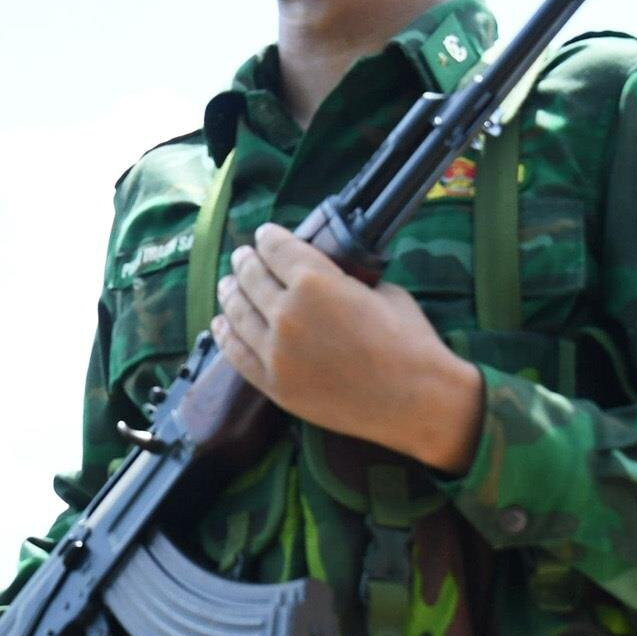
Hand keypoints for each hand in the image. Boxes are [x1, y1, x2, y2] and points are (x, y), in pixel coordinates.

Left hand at [212, 223, 483, 473]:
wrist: (416, 400)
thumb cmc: (409, 342)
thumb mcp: (380, 290)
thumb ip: (343, 278)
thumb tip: (327, 272)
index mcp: (315, 281)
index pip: (276, 248)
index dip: (267, 237)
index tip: (264, 235)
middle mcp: (286, 313)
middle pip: (251, 277)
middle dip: (245, 262)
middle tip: (243, 257)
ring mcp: (275, 351)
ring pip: (237, 312)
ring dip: (230, 293)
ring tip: (227, 284)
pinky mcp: (274, 384)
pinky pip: (236, 353)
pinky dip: (224, 334)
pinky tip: (220, 323)